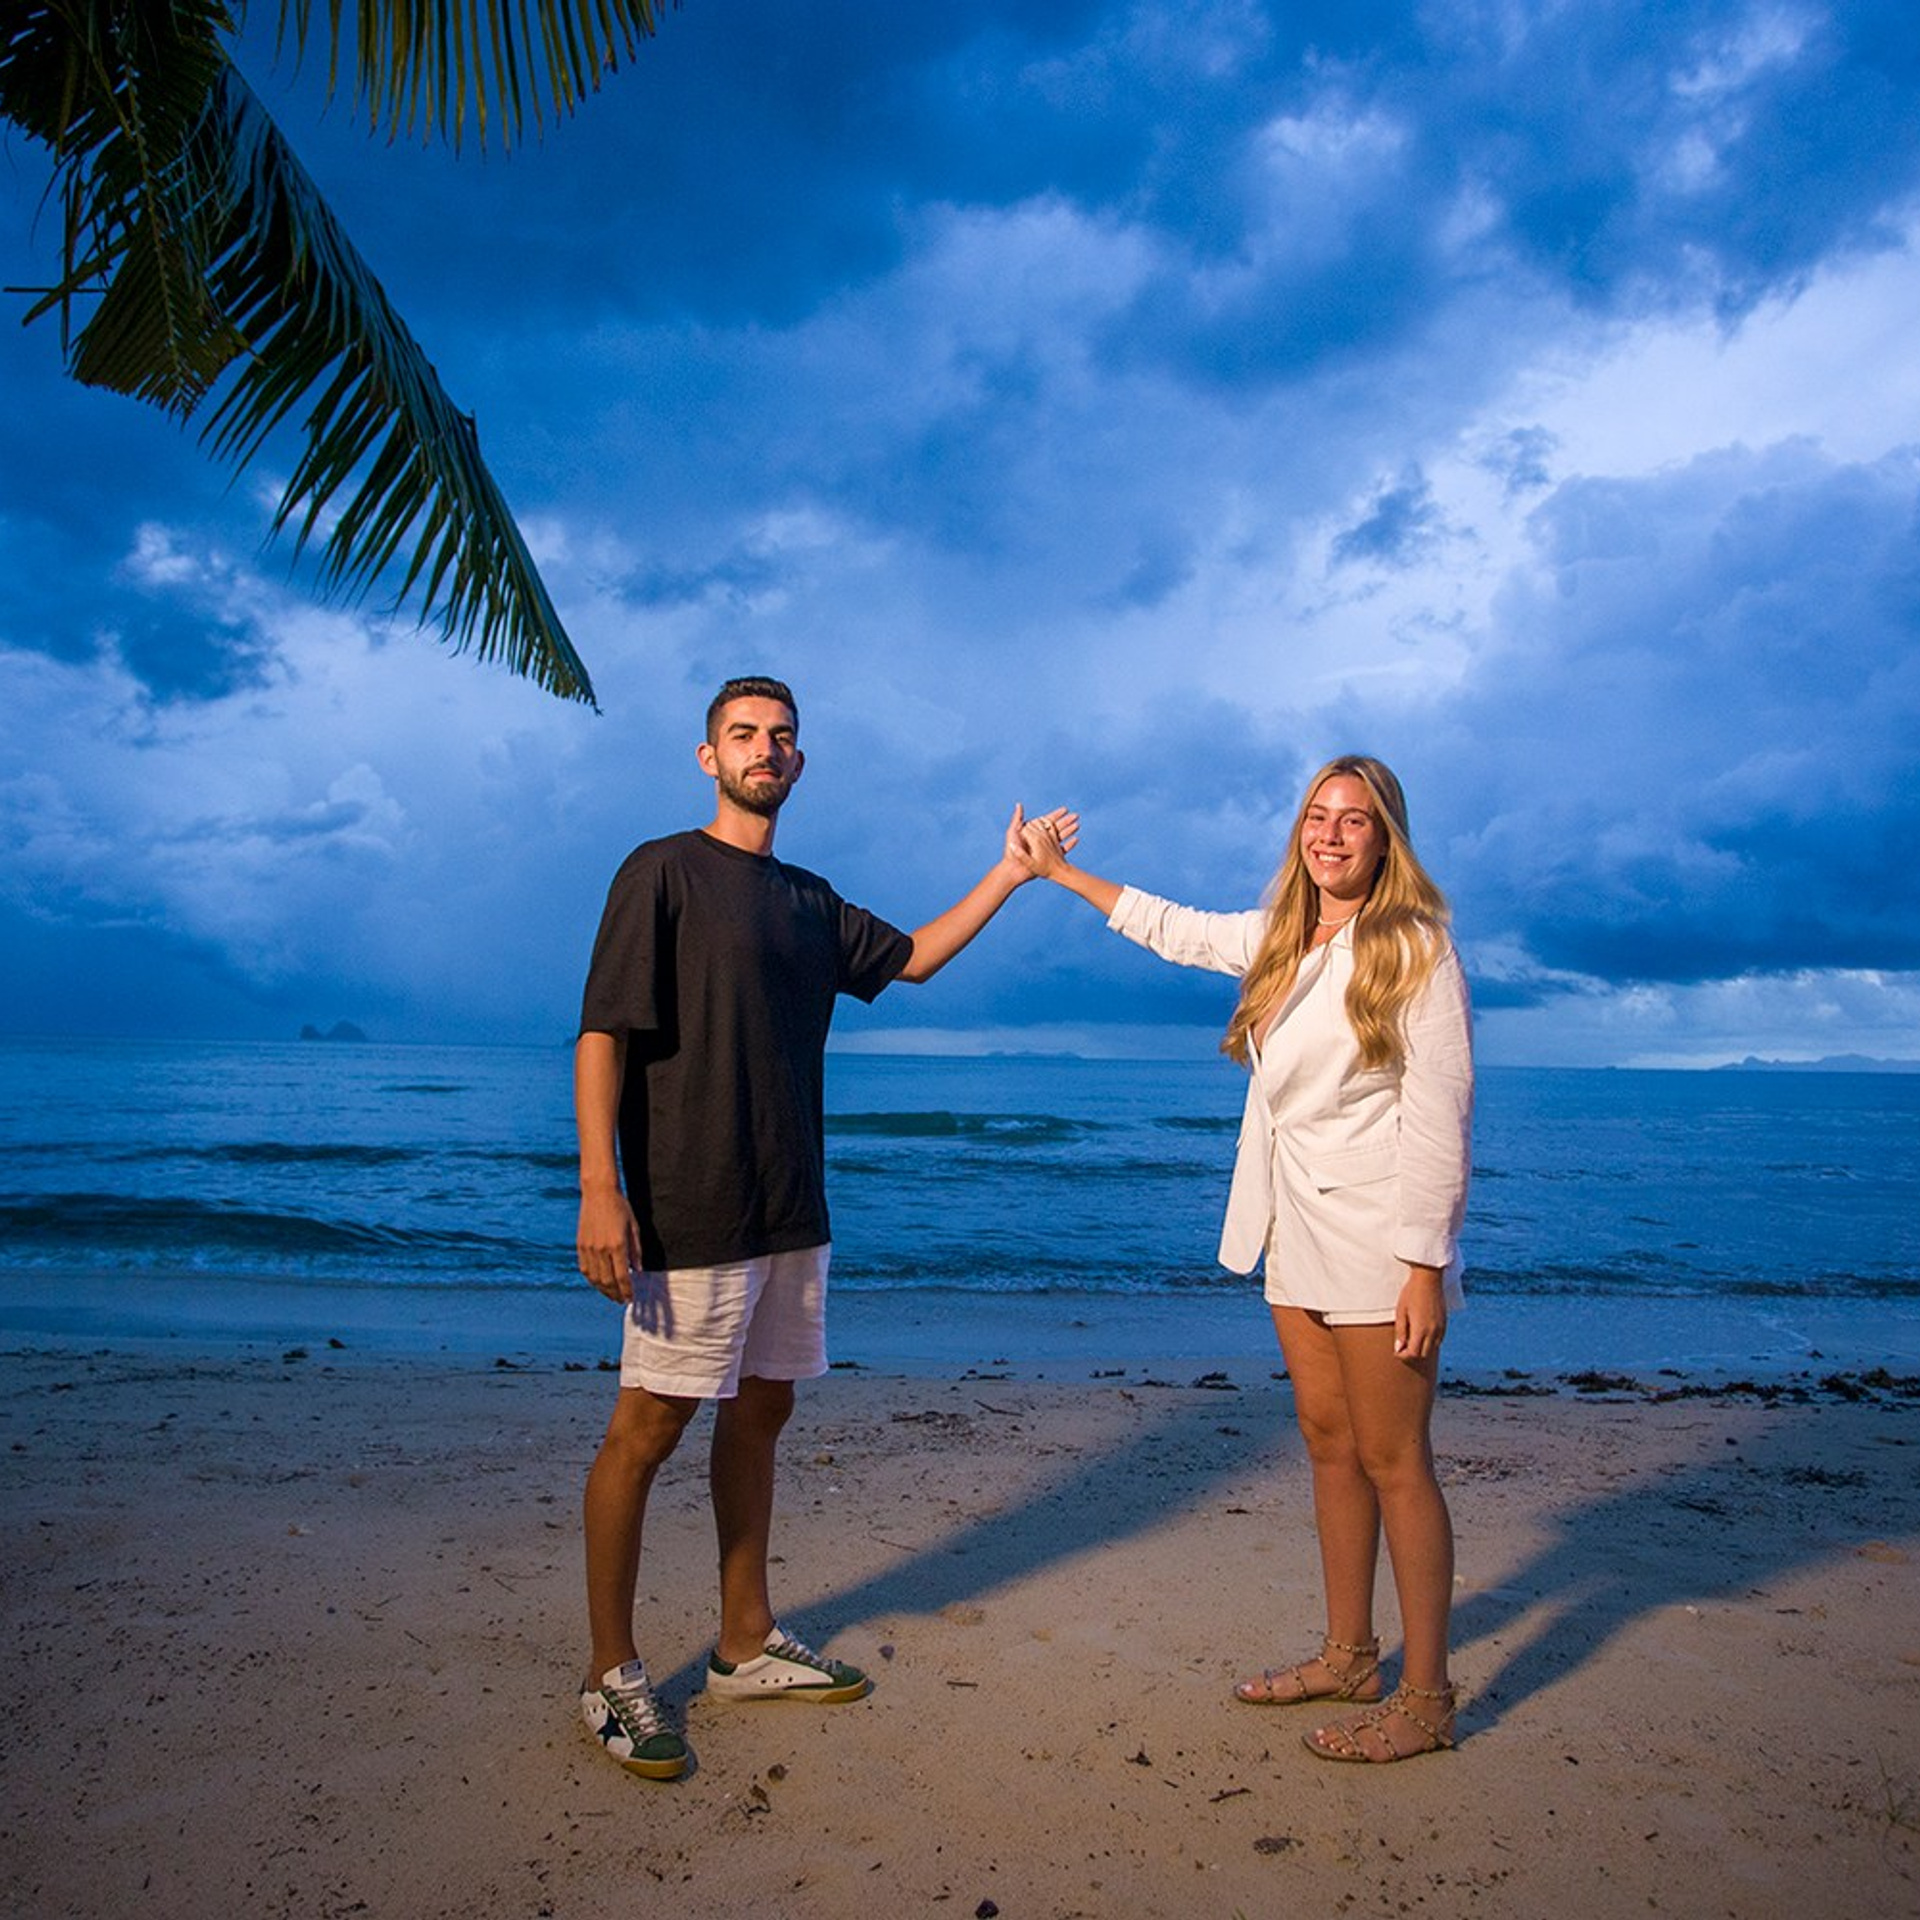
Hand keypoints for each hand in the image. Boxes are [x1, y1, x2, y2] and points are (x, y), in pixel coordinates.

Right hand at [577, 1185, 641, 1302]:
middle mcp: (601, 1249)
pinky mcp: (581, 1245)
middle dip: (615, 1294)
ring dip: (603, 1290)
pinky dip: (592, 1280)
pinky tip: (598, 1283)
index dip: (627, 1290)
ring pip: (594, 1278)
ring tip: (611, 1295)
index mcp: (617, 1245)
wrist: (599, 1192)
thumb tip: (638, 1270)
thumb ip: (636, 1251)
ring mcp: (589, 1248)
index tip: (630, 1298)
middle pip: (607, 1281)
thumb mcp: (634, 1227)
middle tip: (621, 1300)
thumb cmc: (620, 1207)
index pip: (622, 1276)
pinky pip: (585, 1269)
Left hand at [1007, 803, 1078, 878]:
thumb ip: (1017, 819)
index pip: (1046, 821)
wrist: (1013, 870)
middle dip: (1066, 821)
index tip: (1065, 810)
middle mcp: (1040, 839)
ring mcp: (1045, 848)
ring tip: (1077, 825)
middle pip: (1056, 827)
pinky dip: (1069, 845)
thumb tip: (1019, 804)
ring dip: (1069, 831)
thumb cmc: (1010, 852)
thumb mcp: (1013, 832)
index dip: (1056, 815)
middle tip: (1076, 816)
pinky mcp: (1049, 858)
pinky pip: (1062, 850)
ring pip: (1060, 837)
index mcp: (1033, 832)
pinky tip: (1076, 839)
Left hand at [1393, 1265, 1446, 1362]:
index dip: (1403, 1356)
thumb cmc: (1411, 1293)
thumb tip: (1399, 1348)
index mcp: (1421, 1329)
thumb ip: (1400, 1331)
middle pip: (1423, 1355)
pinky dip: (1429, 1342)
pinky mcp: (1444, 1324)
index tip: (1397, 1351)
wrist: (1428, 1279)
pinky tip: (1421, 1334)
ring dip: (1421, 1349)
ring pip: (1431, 1349)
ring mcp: (1441, 1328)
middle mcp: (1433, 1331)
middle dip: (1411, 1355)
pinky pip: (1438, 1341)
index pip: (1414, 1354)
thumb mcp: (1401, 1312)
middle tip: (1402, 1347)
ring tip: (1410, 1339)